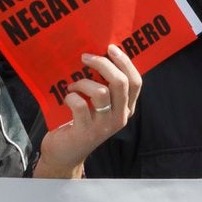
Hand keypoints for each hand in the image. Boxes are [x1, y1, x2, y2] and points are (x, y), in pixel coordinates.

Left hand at [32, 45, 141, 177]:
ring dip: (83, 82)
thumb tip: (99, 54)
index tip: (110, 48)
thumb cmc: (81, 121)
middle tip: (85, 57)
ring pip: (101, 92)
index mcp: (126, 108)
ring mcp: (104, 126)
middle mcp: (119, 117)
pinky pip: (79, 104)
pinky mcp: (86, 132)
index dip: (125, 62)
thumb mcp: (99, 105)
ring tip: (73, 84)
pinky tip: (67, 98)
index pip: (136, 82)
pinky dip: (70, 96)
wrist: (65, 153)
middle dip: (103, 64)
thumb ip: (105, 86)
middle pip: (120, 82)